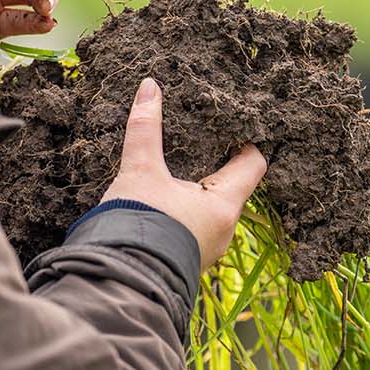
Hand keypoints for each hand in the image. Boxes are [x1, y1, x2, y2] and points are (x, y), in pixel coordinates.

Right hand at [101, 79, 268, 267]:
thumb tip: (151, 88)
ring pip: (213, 210)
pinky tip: (166, 202)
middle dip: (219, 165)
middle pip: (233, 187)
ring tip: (180, 170)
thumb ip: (146, 129)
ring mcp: (209, 249)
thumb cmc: (136, 225)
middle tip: (201, 141)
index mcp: (225, 205)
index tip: (233, 126)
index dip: (246, 142)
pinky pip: (198, 228)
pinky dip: (188, 211)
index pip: (254, 164)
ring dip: (201, 191)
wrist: (116, 282)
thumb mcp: (139, 171)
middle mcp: (225, 230)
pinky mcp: (189, 260)